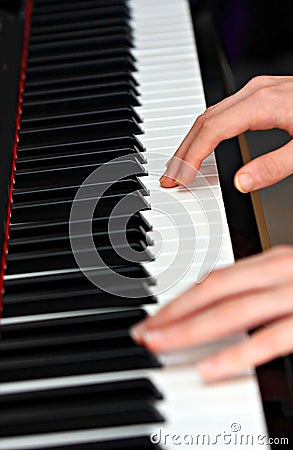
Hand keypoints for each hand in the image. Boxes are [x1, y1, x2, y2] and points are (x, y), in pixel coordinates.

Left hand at [131, 246, 292, 380]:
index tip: (154, 316)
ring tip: (160, 345)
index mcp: (271, 262)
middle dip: (172, 312)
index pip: (215, 279)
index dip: (179, 298)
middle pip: (213, 291)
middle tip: (143, 332)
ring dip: (188, 330)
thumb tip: (218, 307)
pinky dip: (236, 354)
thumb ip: (257, 290)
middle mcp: (279, 271)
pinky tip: (209, 368)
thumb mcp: (288, 280)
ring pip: (231, 312)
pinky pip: (268, 340)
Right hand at [160, 75, 292, 190]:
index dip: (192, 156)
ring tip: (181, 166)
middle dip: (183, 151)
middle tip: (171, 176)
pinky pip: (221, 112)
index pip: (212, 131)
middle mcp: (254, 92)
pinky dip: (205, 132)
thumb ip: (275, 167)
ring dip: (191, 141)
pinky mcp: (259, 95)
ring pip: (209, 115)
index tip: (180, 178)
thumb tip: (241, 183)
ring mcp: (255, 91)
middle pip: (204, 121)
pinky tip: (203, 146)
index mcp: (262, 104)